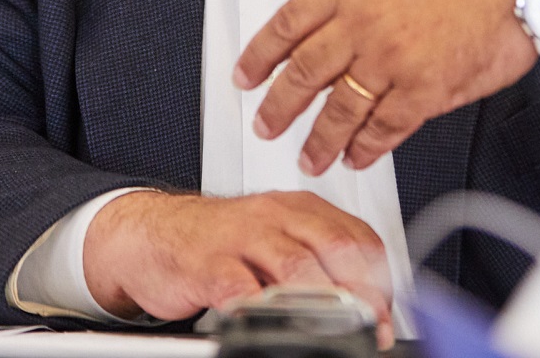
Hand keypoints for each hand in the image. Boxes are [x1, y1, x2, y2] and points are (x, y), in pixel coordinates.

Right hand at [83, 190, 395, 348]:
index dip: (378, 278)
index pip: (356, 236)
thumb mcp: (277, 239)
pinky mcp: (209, 264)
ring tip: (336, 331)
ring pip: (294, 265)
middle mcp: (275, 216)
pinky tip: (272, 324)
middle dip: (360, 291)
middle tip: (370, 325)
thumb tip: (366, 305)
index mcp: (300, 209)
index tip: (385, 313)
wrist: (155, 233)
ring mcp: (242, 238)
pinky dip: (261, 310)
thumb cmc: (222, 243)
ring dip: (323, 303)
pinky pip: (239, 288)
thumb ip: (318, 264)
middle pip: (333, 246)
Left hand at [234, 0, 539, 174]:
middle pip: (304, 73)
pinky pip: (386, 126)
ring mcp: (393, 60)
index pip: (289, 23)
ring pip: (340, 109)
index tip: (246, 77)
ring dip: (320, 139)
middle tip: (265, 125)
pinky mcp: (425, 89)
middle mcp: (364, 25)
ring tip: (309, 157)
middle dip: (279, 106)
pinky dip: (368, 146)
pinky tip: (357, 156)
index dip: (261, 54)